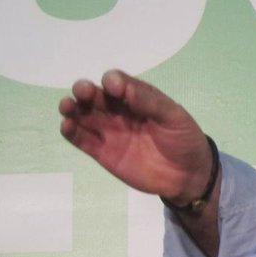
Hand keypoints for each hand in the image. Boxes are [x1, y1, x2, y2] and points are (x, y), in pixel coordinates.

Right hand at [59, 69, 212, 204]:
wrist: (188, 175)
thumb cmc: (184, 139)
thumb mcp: (174, 117)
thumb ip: (150, 103)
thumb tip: (125, 88)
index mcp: (138, 98)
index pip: (119, 83)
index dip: (113, 81)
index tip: (114, 87)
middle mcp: (119, 111)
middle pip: (96, 97)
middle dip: (86, 90)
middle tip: (83, 91)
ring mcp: (109, 131)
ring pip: (84, 116)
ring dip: (72, 108)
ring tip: (67, 106)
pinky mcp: (102, 152)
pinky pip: (83, 140)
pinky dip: (72, 132)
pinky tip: (67, 126)